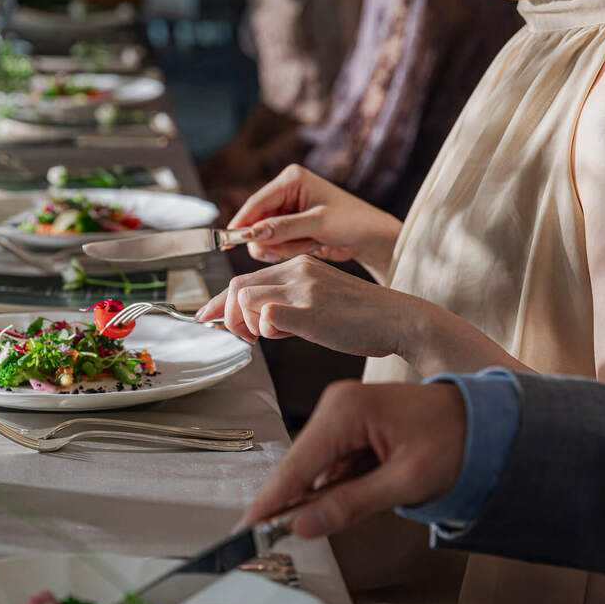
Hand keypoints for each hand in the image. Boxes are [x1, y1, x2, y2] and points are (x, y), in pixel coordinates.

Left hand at [197, 255, 421, 354]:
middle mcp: (298, 270)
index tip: (206, 316)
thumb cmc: (361, 318)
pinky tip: (283, 335)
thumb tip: (258, 322)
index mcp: (299, 265)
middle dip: (227, 315)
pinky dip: (265, 330)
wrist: (398, 319)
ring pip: (246, 298)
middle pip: (238, 286)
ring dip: (245, 324)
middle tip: (240, 337)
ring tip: (264, 338)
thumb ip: (288, 304)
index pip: (245, 278)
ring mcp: (304, 289)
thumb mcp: (320, 301)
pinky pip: (267, 315)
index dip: (220, 301)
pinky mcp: (310, 310)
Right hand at [228, 165, 401, 282]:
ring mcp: (287, 211)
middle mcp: (286, 192)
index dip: (241, 223)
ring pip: (264, 237)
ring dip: (283, 247)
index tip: (228, 242)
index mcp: (291, 179)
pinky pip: (275, 244)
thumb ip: (283, 228)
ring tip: (310, 244)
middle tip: (284, 251)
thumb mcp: (317, 224)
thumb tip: (252, 233)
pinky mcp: (290, 227)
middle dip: (270, 240)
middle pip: (256, 222)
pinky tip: (311, 246)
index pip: (256, 202)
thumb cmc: (351, 222)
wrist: (371, 237)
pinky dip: (289, 250)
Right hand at [237, 381, 467, 537]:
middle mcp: (338, 404)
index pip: (298, 463)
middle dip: (293, 500)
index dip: (272, 499)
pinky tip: (346, 499)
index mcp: (347, 409)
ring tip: (330, 514)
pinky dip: (333, 486)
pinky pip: (331, 462)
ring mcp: (344, 413)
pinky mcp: (353, 425)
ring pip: (314, 466)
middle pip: (300, 464)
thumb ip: (352, 504)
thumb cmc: (458, 439)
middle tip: (279, 535)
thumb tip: (304, 524)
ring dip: (316, 495)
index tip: (248, 527)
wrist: (491, 419)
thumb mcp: (407, 480)